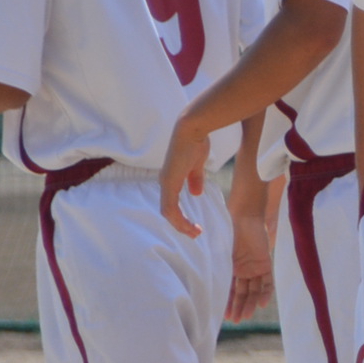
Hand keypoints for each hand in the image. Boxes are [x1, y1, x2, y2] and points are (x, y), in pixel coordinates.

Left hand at [161, 114, 216, 235]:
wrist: (192, 129)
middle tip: (195, 233)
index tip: (195, 224)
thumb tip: (196, 193)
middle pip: (168, 211)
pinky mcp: (169, 182)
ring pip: (168, 213)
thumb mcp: (197, 165)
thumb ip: (195, 179)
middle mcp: (165, 182)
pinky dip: (179, 219)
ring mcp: (166, 182)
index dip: (182, 216)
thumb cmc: (195, 142)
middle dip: (182, 225)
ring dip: (181, 225)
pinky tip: (189, 225)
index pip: (172, 203)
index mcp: (171, 178)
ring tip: (195, 233)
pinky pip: (170, 208)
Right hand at [224, 205, 272, 322]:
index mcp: (230, 267)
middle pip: (242, 292)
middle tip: (236, 321)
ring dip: (250, 303)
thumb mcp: (218, 251)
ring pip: (254, 290)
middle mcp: (242, 269)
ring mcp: (254, 267)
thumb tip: (193, 281)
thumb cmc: (228, 230)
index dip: (227, 302)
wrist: (245, 216)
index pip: (228, 289)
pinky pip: (267, 281)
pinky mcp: (265, 263)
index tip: (222, 316)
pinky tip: (261, 303)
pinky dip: (265, 292)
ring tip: (245, 316)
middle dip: (239, 307)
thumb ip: (213, 264)